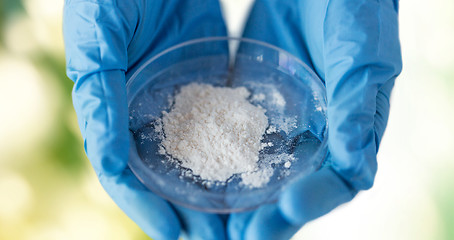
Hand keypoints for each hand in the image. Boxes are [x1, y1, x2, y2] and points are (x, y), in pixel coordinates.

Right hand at [63, 0, 228, 238]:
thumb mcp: (100, 34)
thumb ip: (99, 92)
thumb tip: (107, 158)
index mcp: (111, 107)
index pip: (123, 170)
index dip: (144, 205)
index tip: (173, 233)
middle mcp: (144, 112)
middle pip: (165, 174)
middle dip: (187, 210)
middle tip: (216, 239)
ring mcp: (179, 101)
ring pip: (197, 157)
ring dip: (215, 191)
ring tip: (241, 221)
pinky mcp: (208, 83)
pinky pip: (224, 124)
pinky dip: (236, 153)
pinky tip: (256, 173)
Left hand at [228, 0, 401, 238]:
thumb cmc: (354, 5)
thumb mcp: (361, 50)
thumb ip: (358, 103)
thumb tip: (357, 167)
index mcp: (352, 127)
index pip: (338, 178)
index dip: (314, 201)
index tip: (283, 211)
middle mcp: (315, 131)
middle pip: (294, 186)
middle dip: (268, 216)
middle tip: (237, 238)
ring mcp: (280, 120)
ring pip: (260, 169)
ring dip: (237, 199)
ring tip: (208, 225)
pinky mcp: (248, 101)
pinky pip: (230, 135)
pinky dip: (215, 159)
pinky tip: (191, 175)